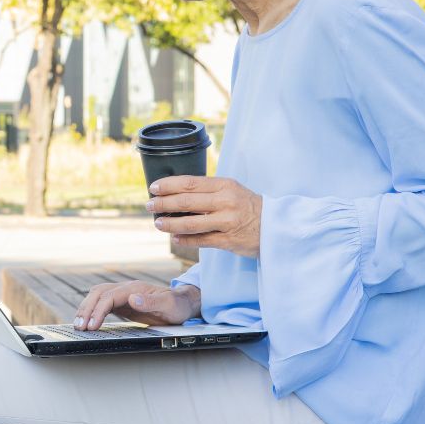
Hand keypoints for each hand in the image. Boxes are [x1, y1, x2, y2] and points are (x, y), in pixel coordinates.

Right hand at [74, 280, 200, 329]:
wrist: (183, 303)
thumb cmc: (178, 305)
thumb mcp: (169, 306)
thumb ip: (152, 302)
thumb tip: (132, 299)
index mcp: (134, 288)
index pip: (109, 297)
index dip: (98, 310)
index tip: (92, 325)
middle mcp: (126, 289)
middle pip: (98, 293)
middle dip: (86, 309)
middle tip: (79, 327)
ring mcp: (123, 294)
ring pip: (97, 296)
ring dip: (85, 308)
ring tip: (78, 325)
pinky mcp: (122, 302)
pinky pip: (101, 302)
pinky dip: (91, 310)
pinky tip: (86, 320)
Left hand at [147, 175, 262, 257]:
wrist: (275, 226)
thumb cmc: (247, 206)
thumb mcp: (231, 190)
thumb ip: (207, 190)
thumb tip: (175, 192)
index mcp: (224, 185)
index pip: (190, 183)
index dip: (169, 185)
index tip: (153, 188)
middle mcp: (226, 202)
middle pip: (187, 202)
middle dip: (163, 204)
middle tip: (149, 205)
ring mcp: (228, 222)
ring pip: (192, 223)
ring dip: (171, 224)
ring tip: (158, 223)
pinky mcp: (229, 240)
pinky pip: (202, 241)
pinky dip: (186, 240)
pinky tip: (175, 238)